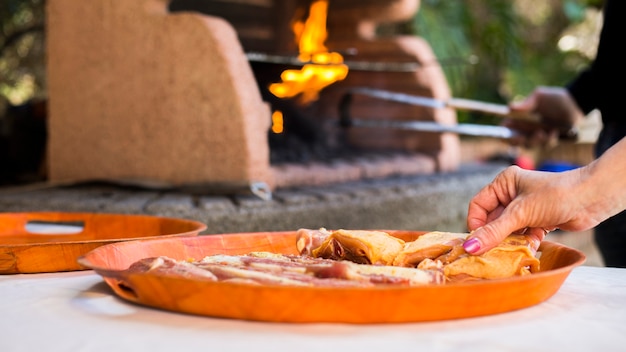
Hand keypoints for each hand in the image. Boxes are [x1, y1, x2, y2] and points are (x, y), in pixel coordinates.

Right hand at [464, 165, 601, 254]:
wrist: (593, 199)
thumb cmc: (556, 195)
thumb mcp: (520, 214)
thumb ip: (494, 232)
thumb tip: (469, 247)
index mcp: (504, 183)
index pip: (479, 205)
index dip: (476, 223)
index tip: (477, 240)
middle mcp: (513, 194)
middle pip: (493, 220)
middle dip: (495, 235)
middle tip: (492, 251)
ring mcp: (526, 208)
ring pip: (508, 230)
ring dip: (511, 241)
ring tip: (512, 250)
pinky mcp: (538, 220)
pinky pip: (524, 235)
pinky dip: (526, 242)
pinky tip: (531, 246)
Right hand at [504, 87, 583, 147]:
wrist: (575, 103)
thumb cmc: (554, 97)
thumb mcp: (539, 97)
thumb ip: (526, 103)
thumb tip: (510, 107)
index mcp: (519, 119)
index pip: (505, 130)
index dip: (503, 134)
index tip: (506, 134)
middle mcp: (526, 129)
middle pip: (515, 141)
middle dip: (518, 141)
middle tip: (522, 137)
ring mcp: (537, 136)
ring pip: (530, 145)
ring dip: (535, 141)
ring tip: (542, 133)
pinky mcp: (549, 140)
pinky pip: (546, 145)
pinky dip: (549, 140)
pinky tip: (554, 132)